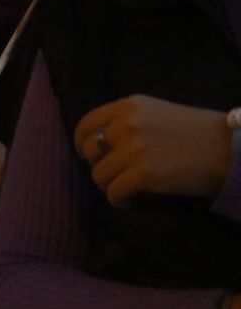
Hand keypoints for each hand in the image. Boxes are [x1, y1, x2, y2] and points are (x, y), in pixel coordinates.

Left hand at [74, 95, 231, 208]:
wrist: (230, 148)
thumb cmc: (198, 132)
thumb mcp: (157, 113)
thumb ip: (129, 122)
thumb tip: (102, 143)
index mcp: (129, 106)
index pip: (87, 124)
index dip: (82, 143)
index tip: (87, 156)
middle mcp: (126, 124)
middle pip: (91, 152)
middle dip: (99, 167)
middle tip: (114, 177)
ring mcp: (134, 149)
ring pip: (99, 176)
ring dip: (110, 187)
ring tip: (127, 190)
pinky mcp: (144, 174)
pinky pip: (114, 194)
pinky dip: (120, 201)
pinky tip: (132, 202)